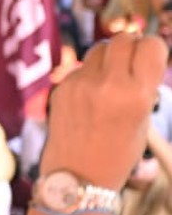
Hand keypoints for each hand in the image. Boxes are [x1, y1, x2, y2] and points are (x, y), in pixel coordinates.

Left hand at [40, 33, 167, 188]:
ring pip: (99, 48)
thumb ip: (142, 85)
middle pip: (123, 39)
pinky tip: (90, 96)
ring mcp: (80, 84)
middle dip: (131, 46)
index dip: (153, 50)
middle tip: (131, 63)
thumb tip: (138, 53)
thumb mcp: (143, 119)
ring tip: (110, 78)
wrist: (76, 175)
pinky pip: (80, 67)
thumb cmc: (117, 151)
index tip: (151, 59)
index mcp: (136, 94)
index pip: (151, 45)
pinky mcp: (61, 88)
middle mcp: (108, 85)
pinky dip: (89, 74)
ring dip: (108, 56)